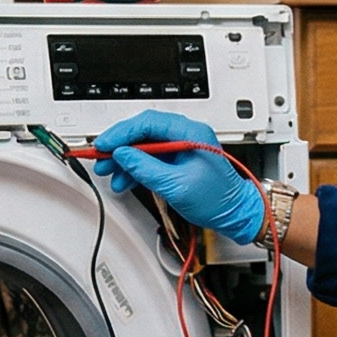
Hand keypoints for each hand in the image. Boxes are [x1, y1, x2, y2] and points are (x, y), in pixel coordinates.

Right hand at [90, 111, 263, 242]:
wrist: (234, 214)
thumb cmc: (217, 199)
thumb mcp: (176, 185)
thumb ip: (146, 168)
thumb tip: (122, 155)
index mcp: (190, 133)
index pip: (148, 122)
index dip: (122, 133)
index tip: (104, 145)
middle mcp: (185, 135)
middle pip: (143, 132)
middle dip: (119, 147)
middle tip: (101, 160)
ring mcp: (181, 147)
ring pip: (144, 146)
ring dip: (125, 160)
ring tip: (110, 174)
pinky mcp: (177, 160)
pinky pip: (150, 158)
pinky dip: (135, 169)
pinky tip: (124, 180)